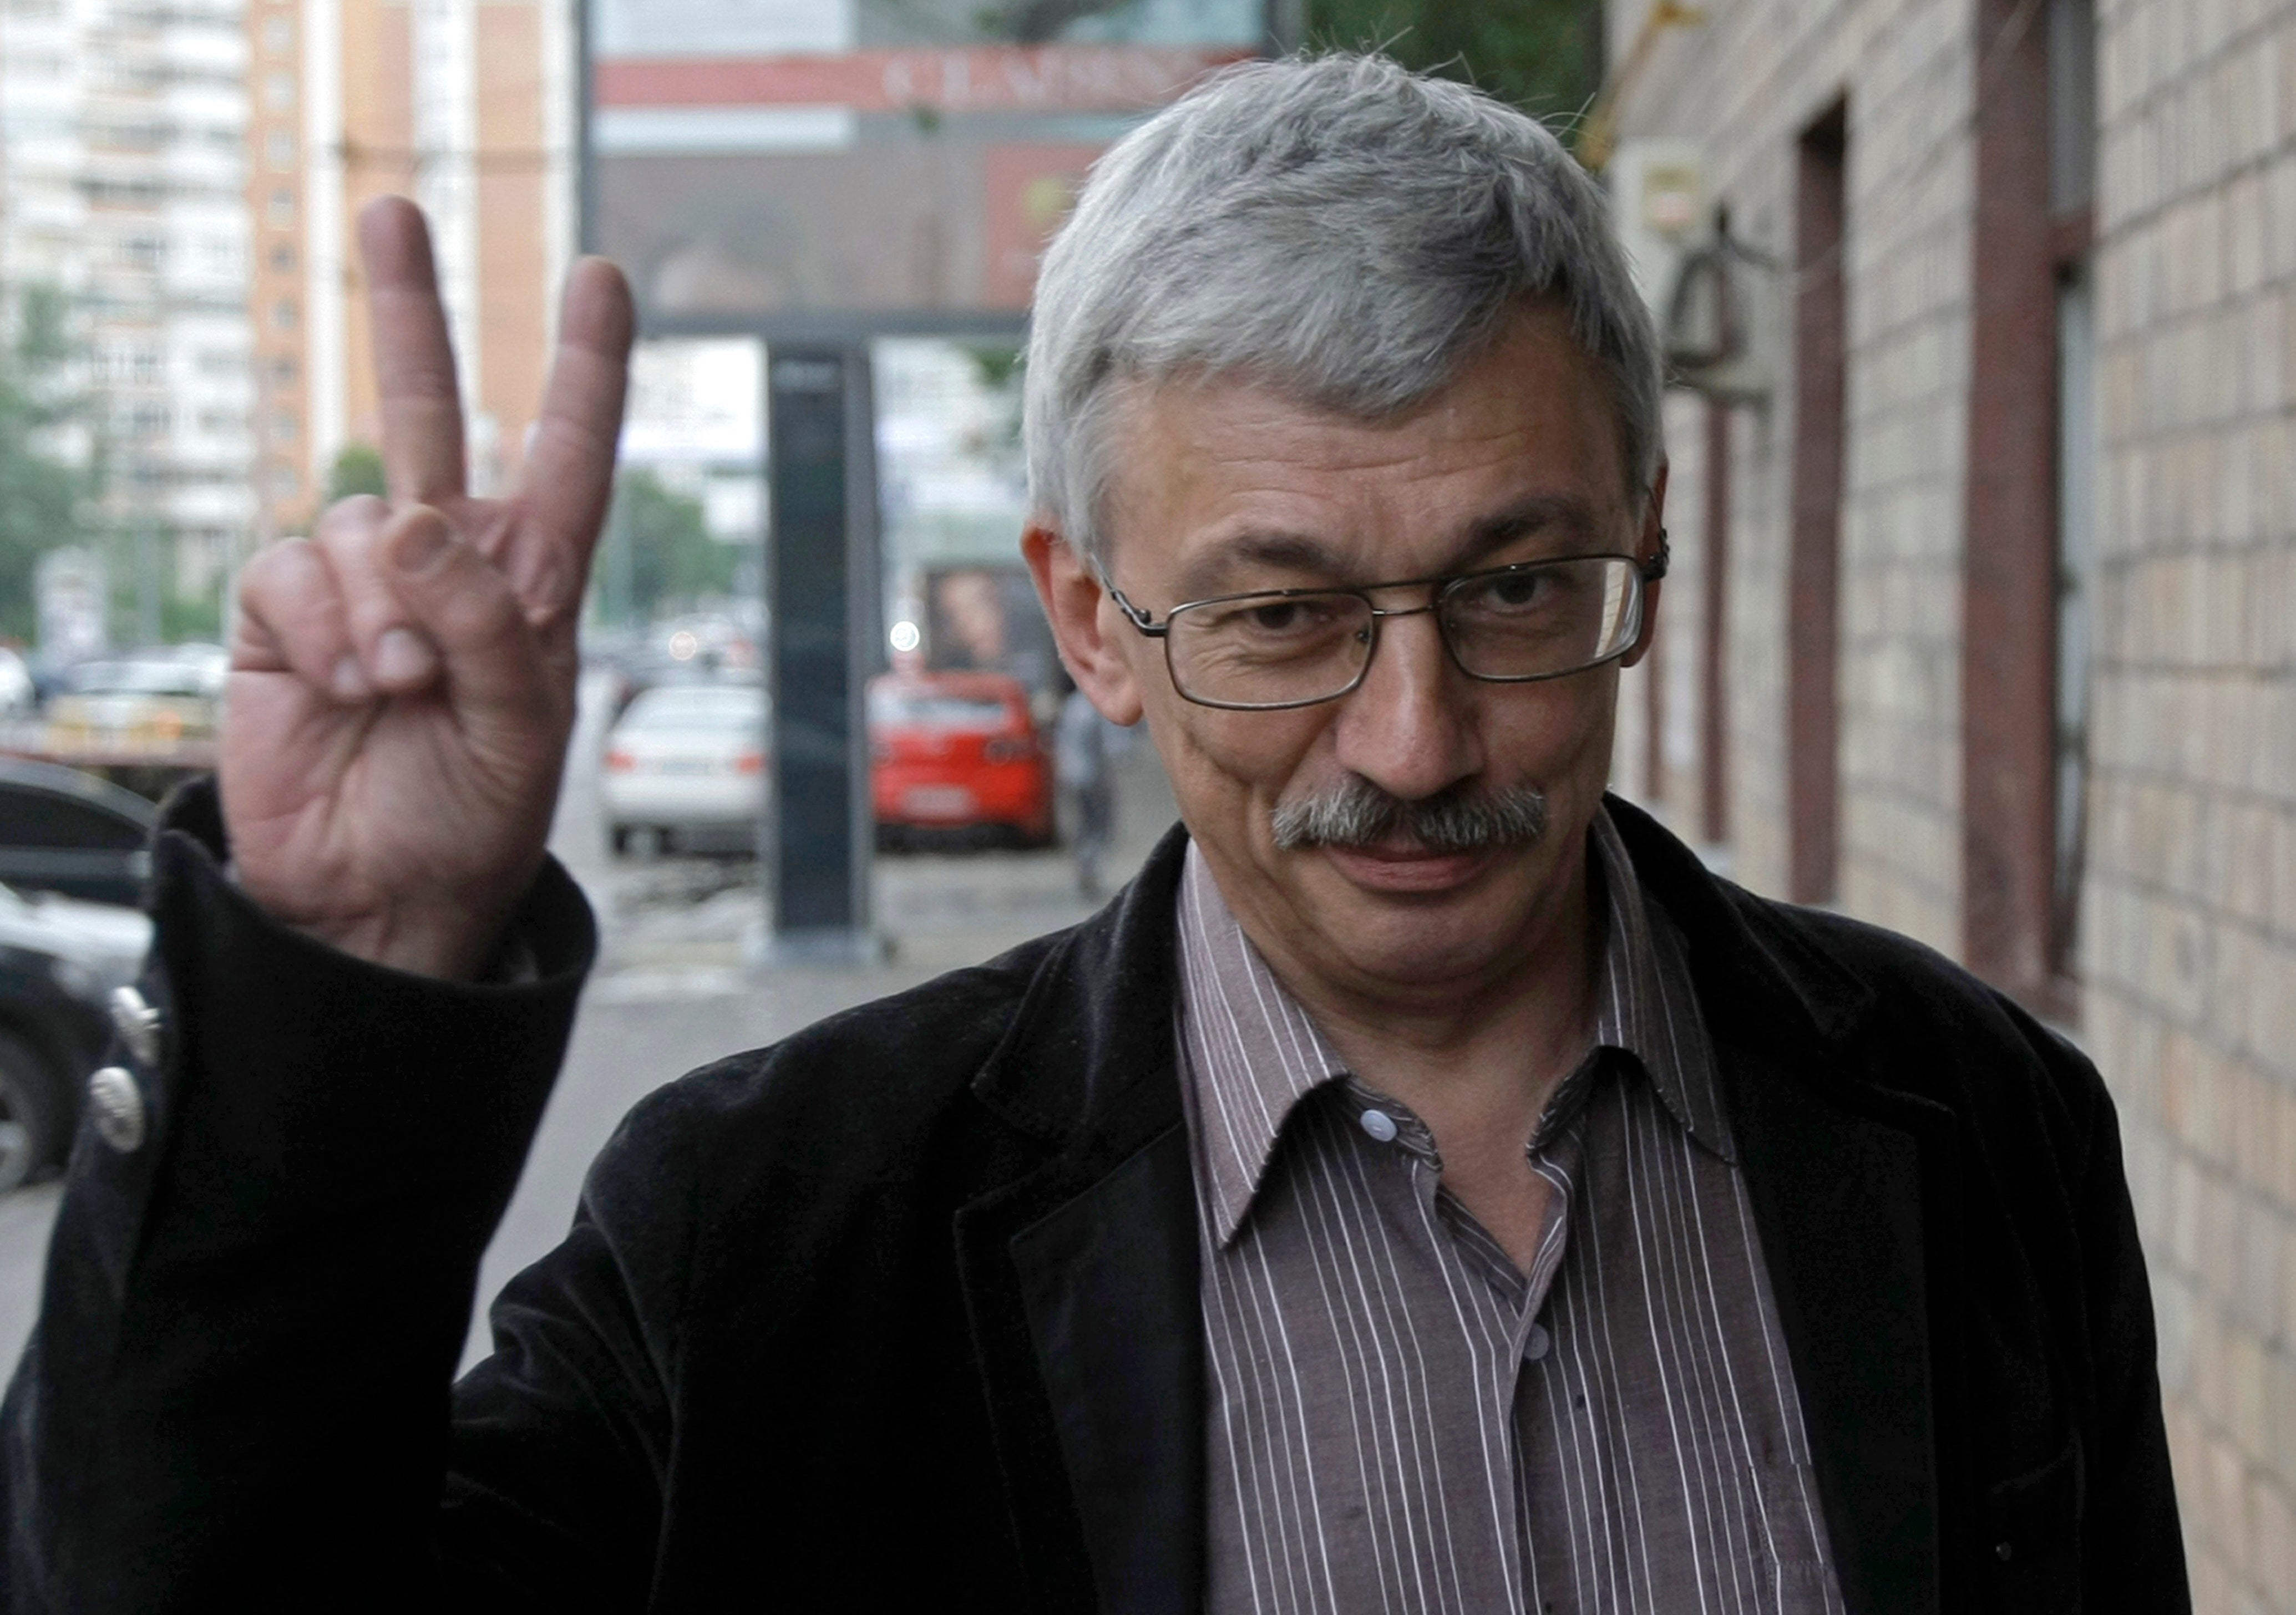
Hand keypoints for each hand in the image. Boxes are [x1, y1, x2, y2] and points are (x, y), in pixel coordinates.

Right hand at [222, 199, 634, 979]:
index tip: (599, 277)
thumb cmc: (473, 818)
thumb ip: (488, 624)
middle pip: (424, 410)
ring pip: (359, 522)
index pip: (565, 455)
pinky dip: (329, 628)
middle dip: (410, 309)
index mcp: (530, 582)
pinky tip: (353, 687)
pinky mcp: (285, 615)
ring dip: (383, 609)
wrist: (379, 897)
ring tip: (403, 689)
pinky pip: (294, 571)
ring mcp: (360, 584)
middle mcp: (445, 563)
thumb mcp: (523, 730)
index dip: (584, 367)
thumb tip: (415, 522)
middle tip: (391, 208)